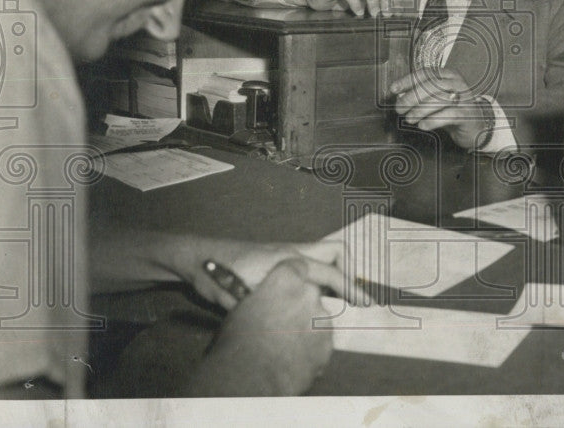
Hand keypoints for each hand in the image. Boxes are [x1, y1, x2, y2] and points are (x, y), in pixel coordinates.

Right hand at [182, 259, 331, 396]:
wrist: (250, 376)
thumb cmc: (239, 341)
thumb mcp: (244, 308)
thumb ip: (264, 296)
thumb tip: (266, 299)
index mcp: (285, 278)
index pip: (296, 267)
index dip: (291, 279)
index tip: (285, 290)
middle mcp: (307, 292)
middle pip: (309, 293)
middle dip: (300, 305)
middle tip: (283, 322)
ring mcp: (321, 317)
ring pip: (317, 317)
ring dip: (306, 327)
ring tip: (286, 344)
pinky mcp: (328, 341)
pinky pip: (322, 340)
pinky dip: (312, 347)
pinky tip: (294, 356)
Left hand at [191, 240, 369, 309]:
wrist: (197, 257)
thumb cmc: (218, 274)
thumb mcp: (243, 294)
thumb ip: (272, 302)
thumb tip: (300, 313)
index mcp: (289, 258)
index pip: (330, 272)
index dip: (351, 289)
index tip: (366, 304)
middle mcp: (292, 250)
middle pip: (335, 251)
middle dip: (352, 271)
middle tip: (358, 296)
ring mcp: (286, 252)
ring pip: (324, 254)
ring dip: (337, 271)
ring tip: (345, 296)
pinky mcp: (279, 257)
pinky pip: (311, 261)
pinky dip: (322, 274)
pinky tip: (317, 295)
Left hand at [390, 68, 493, 150]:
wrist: (476, 125)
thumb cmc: (452, 110)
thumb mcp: (435, 99)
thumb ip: (419, 95)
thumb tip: (400, 95)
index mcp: (448, 75)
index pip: (425, 73)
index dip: (407, 81)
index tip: (393, 90)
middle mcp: (457, 83)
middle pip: (430, 86)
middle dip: (411, 98)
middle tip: (400, 109)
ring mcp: (464, 98)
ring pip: (438, 100)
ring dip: (419, 110)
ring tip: (410, 119)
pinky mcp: (467, 114)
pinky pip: (448, 115)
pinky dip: (432, 120)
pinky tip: (422, 125)